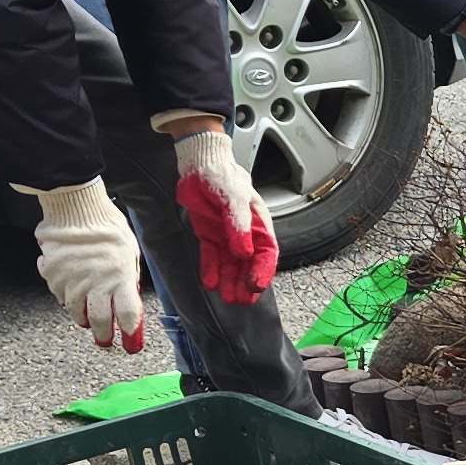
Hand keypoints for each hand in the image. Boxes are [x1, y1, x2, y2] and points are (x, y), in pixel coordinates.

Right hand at [25, 180, 148, 352]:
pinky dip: (64, 295)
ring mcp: (73, 282)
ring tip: (86, 319)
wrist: (75, 208)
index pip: (128, 314)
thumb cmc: (105, 225)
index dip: (130, 332)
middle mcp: (97, 284)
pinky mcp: (53, 275)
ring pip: (77, 312)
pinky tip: (69, 287)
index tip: (130, 341)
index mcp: (121, 278)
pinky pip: (59, 294)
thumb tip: (128, 294)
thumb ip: (127, 276)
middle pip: (101, 321)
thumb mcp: (128, 252)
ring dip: (83, 318)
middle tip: (105, 340)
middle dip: (104, 335)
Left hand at [169, 127, 276, 307]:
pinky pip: (211, 257)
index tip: (255, 286)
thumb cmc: (223, 176)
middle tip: (242, 300)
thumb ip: (239, 227)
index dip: (263, 272)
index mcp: (259, 225)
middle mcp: (245, 234)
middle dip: (247, 284)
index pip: (266, 254)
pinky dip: (211, 270)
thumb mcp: (235, 199)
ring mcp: (226, 236)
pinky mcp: (208, 235)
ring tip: (227, 298)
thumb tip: (244, 253)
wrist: (198, 164)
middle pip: (250, 265)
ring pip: (231, 265)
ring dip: (230, 281)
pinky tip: (210, 283)